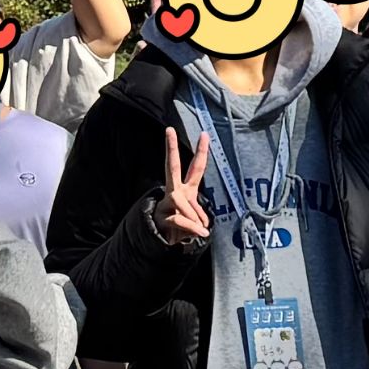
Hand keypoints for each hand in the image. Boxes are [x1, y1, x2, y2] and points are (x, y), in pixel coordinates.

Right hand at [149, 127, 214, 248]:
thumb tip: (201, 224)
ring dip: (195, 218)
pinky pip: (182, 220)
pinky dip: (194, 228)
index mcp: (186, 189)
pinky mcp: (164, 217)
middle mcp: (175, 191)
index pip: (195, 168)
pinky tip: (202, 233)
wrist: (164, 239)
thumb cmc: (181, 225)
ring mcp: (167, 202)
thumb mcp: (195, 218)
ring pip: (182, 203)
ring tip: (201, 229)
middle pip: (172, 166)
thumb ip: (199, 216)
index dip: (201, 152)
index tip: (205, 134)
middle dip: (171, 148)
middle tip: (169, 129)